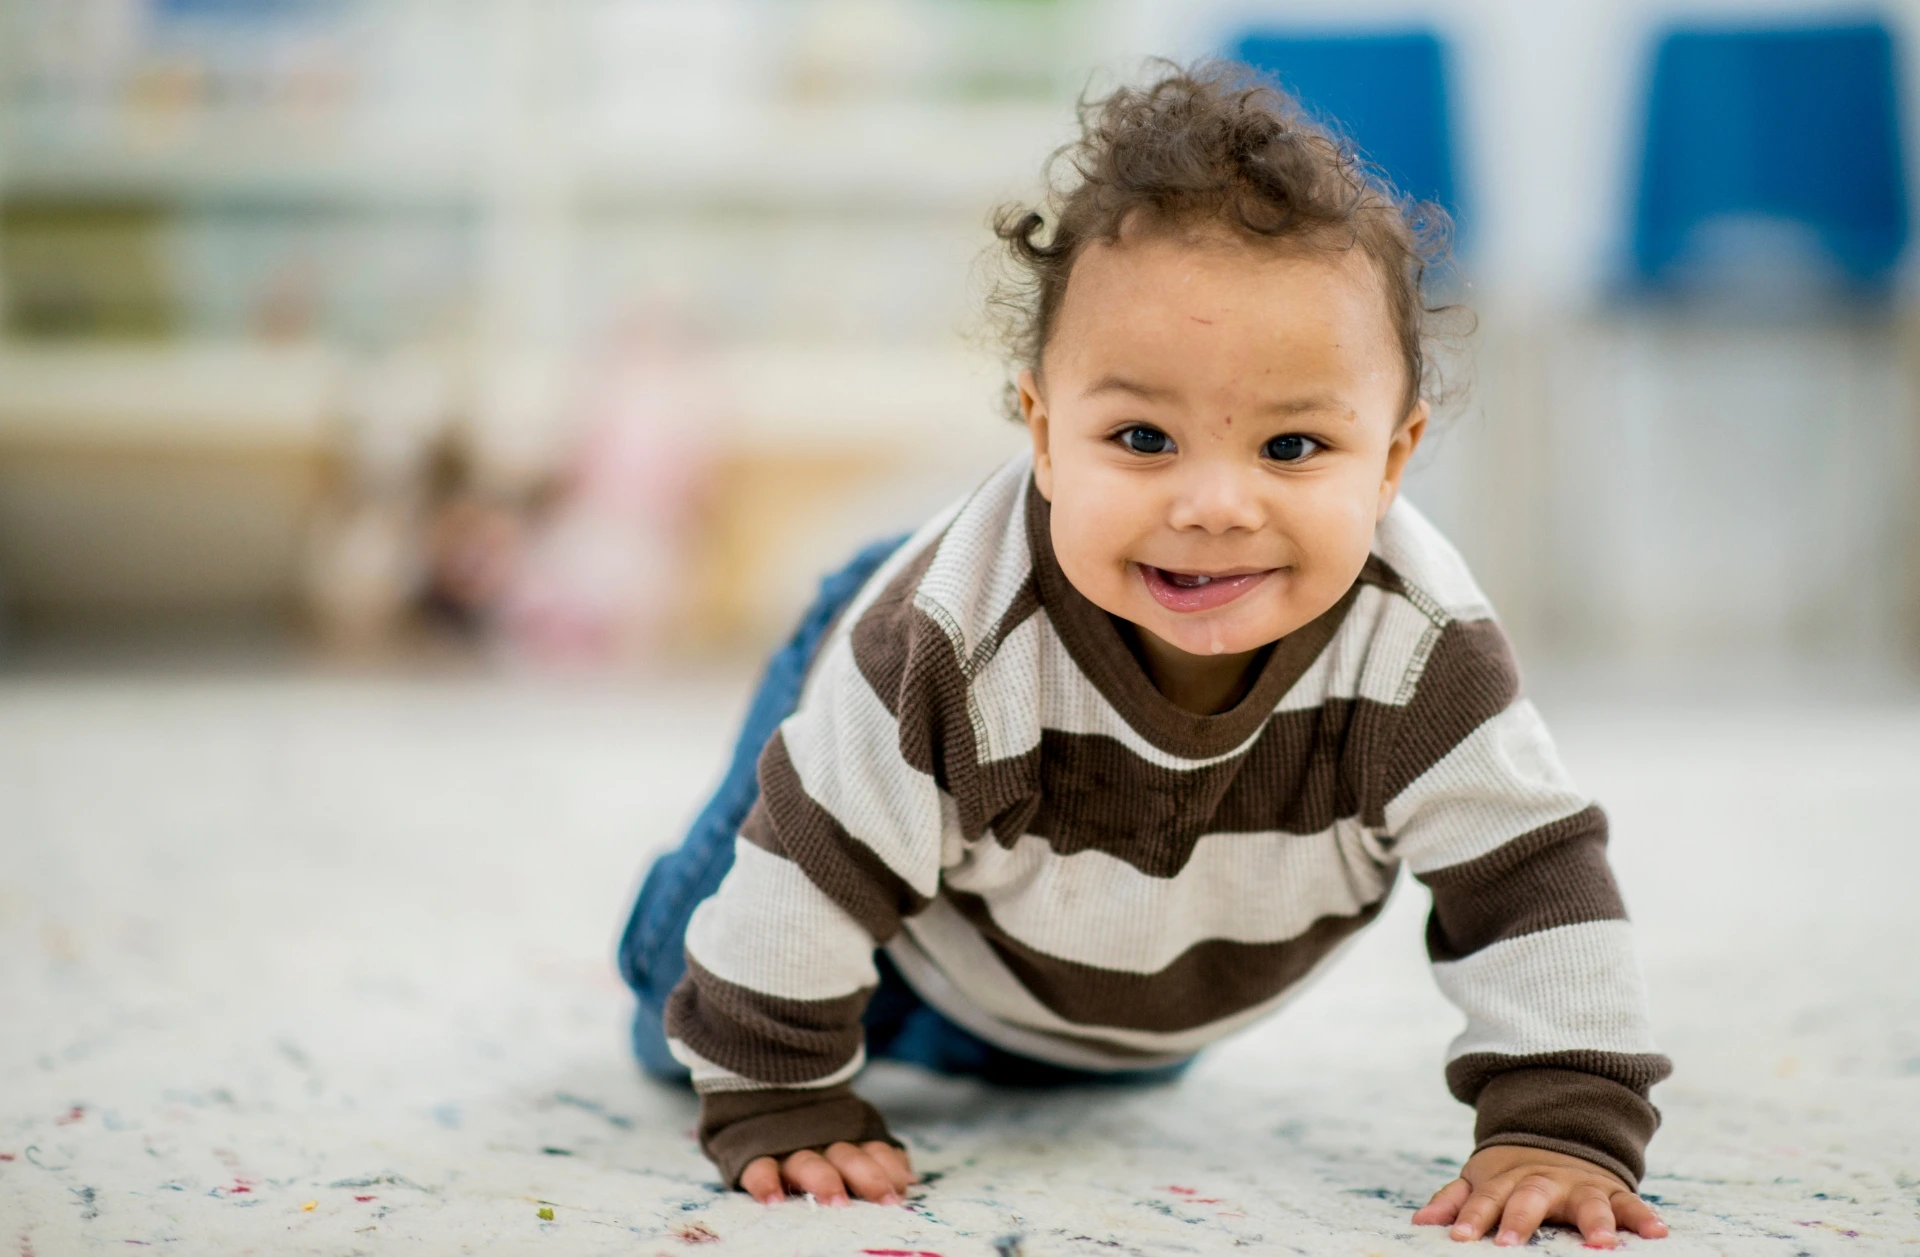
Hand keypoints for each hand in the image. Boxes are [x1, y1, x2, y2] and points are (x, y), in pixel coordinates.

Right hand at [739, 1140, 914, 1205]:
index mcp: (845, 1141)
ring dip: (823, 1179)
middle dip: (866, 1175)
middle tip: (882, 1197)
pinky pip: (758, 1167)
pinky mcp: (754, 1157)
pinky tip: (772, 1198)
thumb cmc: (815, 1141)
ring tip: (836, 1200)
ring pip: (807, 1162)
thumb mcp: (848, 1145)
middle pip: (846, 1157)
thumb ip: (878, 1159)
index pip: (873, 1151)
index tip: (902, 1187)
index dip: (889, 1167)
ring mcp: (787, 1151)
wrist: (763, 1099)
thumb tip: (908, 1178)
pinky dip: (764, 1181)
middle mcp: (819, 1145)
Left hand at [1413, 1145, 1667, 1246]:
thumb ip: (1454, 1200)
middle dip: (1521, 1220)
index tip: (1459, 1237)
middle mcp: (1543, 1181)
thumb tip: (1420, 1223)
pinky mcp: (1612, 1190)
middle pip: (1531, 1198)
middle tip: (1510, 1244)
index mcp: (1506, 1180)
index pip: (1485, 1199)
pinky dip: (1644, 1216)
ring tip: (1602, 1245)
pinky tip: (1657, 1232)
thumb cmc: (1512, 1174)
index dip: (1471, 1217)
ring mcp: (1579, 1185)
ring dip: (1596, 1222)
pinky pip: (1631, 1202)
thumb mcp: (1481, 1179)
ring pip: (1588, 1201)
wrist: (1557, 1135)